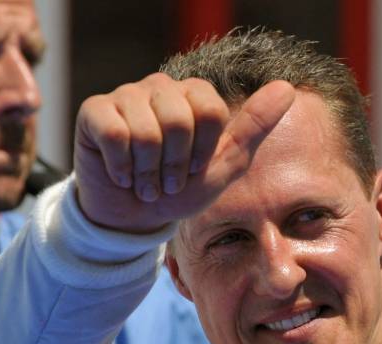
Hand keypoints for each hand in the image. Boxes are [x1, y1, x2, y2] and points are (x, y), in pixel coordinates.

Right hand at [73, 72, 294, 232]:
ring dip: (148, 171)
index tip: (195, 169)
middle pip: (179, 118)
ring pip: (146, 129)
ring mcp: (126, 95)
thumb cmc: (181, 189)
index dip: (203, 150)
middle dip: (175, 165)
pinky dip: (121, 166)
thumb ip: (255, 127)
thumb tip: (287, 88)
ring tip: (144, 182)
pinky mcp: (94, 110)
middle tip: (167, 182)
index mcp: (194, 95)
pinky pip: (114, 133)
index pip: (211, 110)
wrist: (135, 216)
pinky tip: (121, 174)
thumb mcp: (224, 165)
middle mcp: (161, 87)